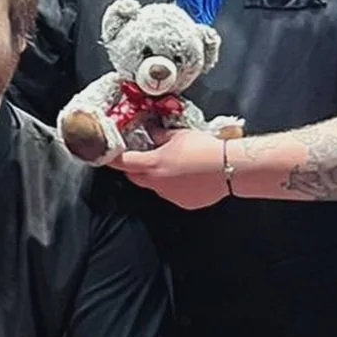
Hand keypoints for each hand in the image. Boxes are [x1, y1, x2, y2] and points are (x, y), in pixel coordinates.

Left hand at [111, 128, 230, 209]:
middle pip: (135, 177)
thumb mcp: (179, 135)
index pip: (122, 163)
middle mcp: (156, 183)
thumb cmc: (205, 148)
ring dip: (157, 178)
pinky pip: (173, 194)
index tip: (107, 157)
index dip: (112, 160)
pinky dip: (175, 187)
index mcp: (151, 164)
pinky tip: (189, 177)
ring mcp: (170, 196)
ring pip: (155, 186)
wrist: (229, 167)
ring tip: (175, 166)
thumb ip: (161, 135)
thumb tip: (153, 133)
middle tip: (143, 157)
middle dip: (135, 168)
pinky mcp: (183, 203)